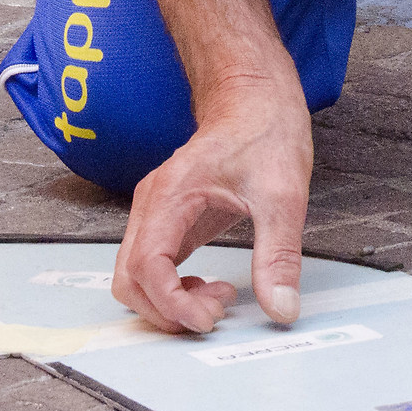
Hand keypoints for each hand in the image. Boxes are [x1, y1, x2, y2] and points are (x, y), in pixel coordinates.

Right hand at [114, 73, 313, 333]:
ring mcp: (156, 212)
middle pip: (129, 280)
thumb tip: (280, 306)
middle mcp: (153, 204)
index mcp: (170, 195)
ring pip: (134, 277)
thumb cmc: (263, 128)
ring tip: (216, 297)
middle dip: (167, 309)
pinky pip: (151, 267)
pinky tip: (208, 285)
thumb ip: (279, 254)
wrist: (254, 92)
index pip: (146, 268)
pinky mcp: (168, 219)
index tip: (209, 317)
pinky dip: (171, 289)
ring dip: (166, 302)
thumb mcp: (283, 194)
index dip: (172, 304)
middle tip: (216, 310)